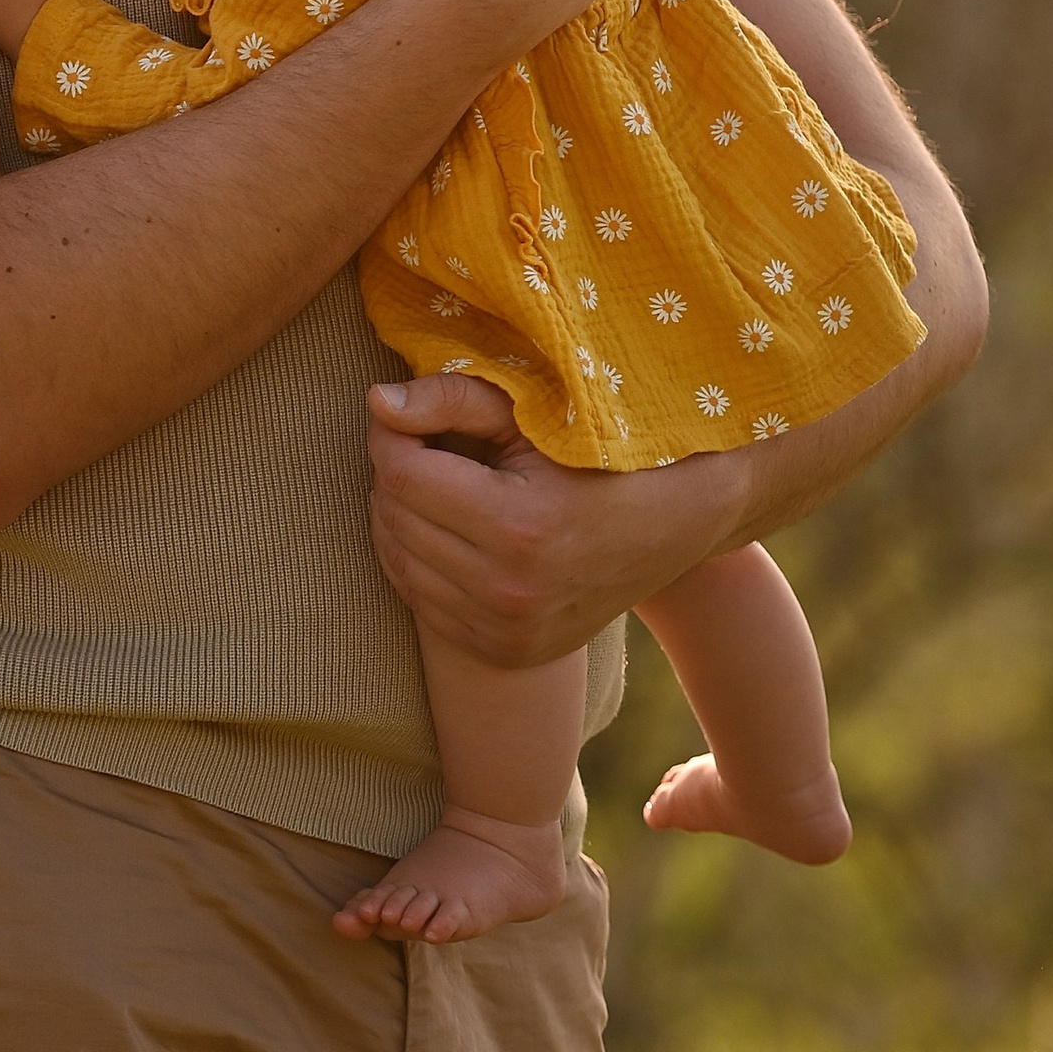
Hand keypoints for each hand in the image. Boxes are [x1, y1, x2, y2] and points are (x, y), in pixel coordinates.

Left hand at [363, 373, 743, 665]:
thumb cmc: (599, 451)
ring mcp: (508, 632)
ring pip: (399, 561)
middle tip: (424, 443)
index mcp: (520, 526)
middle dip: (395, 471)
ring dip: (399, 515)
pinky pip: (421, 602)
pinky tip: (446, 527)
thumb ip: (450, 400)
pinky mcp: (506, 652)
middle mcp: (510, 591)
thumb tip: (375, 402)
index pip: (401, 474)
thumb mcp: (533, 414)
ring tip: (437, 482)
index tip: (404, 414)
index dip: (389, 433)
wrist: (677, 523)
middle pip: (394, 517)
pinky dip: (418, 559)